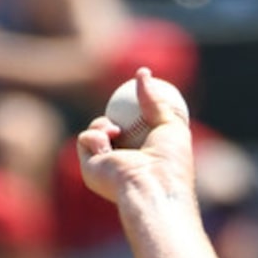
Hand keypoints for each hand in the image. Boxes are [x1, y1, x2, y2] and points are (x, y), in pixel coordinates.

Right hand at [75, 68, 195, 209]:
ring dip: (102, 124)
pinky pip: (85, 139)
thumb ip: (156, 100)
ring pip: (96, 130)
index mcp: (146, 156)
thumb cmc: (169, 162)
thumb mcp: (171, 125)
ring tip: (115, 131)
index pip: (134, 129)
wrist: (152, 186)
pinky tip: (106, 145)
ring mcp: (107, 167)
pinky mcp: (90, 169)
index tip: (133, 97)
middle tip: (122, 114)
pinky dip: (95, 136)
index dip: (132, 112)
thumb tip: (143, 72)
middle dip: (114, 118)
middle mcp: (126, 163)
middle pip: (112, 128)